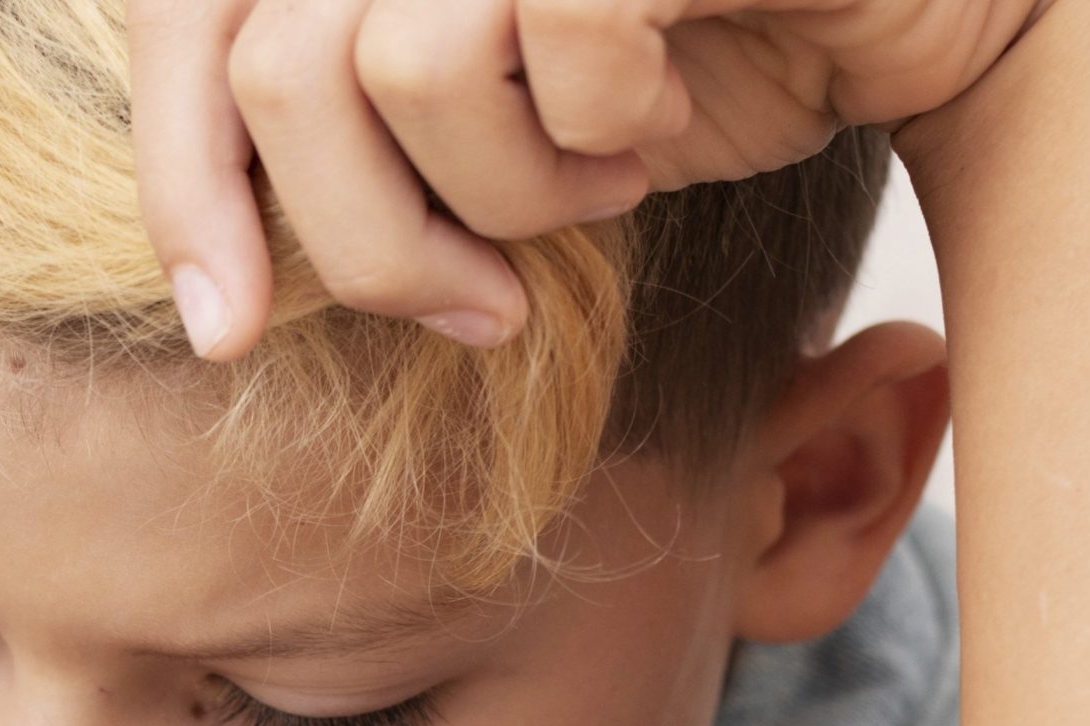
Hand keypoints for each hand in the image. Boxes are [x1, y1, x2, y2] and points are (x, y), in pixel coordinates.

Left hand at [129, 0, 1055, 356]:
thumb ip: (341, 138)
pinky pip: (553, 39)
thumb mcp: (474, 120)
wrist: (905, 11)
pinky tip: (658, 122)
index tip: (224, 329)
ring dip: (503, 191)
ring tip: (592, 180)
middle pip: (277, 77)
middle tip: (472, 301)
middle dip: (368, 241)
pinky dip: (602, 130)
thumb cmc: (672, 61)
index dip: (185, 182)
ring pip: (398, 68)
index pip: (189, 21)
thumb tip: (217, 294)